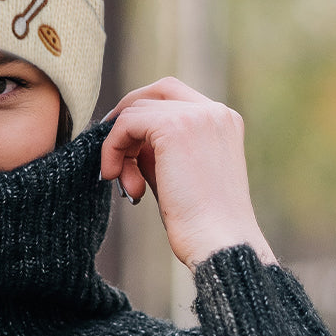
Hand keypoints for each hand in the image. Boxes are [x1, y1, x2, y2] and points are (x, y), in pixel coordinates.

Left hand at [101, 78, 275, 270]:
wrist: (218, 243)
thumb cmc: (200, 221)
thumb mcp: (177, 173)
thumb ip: (156, 148)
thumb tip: (125, 137)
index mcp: (223, 121)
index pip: (174, 96)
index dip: (142, 114)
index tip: (125, 145)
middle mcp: (214, 111)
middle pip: (155, 92)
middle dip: (127, 119)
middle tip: (112, 152)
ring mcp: (197, 116)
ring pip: (135, 111)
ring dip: (120, 146)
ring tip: (127, 184)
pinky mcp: (175, 127)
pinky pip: (126, 124)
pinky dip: (112, 148)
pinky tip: (114, 176)